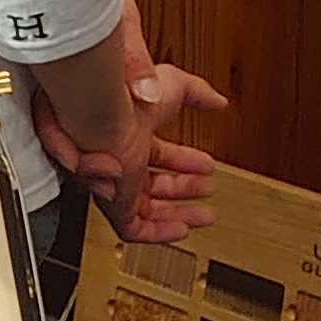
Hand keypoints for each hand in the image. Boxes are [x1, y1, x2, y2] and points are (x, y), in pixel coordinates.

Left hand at [31, 0, 227, 245]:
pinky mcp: (113, 202)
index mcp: (131, 135)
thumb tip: (218, 101)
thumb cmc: (128, 94)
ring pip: (146, 208)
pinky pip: (133, 228)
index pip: (158, 155)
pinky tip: (182, 229)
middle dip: (184, 188)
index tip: (207, 165)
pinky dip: (158, 233)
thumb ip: (197, 93)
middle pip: (153, 183)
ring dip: (178, 214)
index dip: (185, 161)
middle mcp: (122, 160)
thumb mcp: (172, 87)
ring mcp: (117, 181)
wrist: (101, 110)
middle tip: (208, 188)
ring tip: (205, 214)